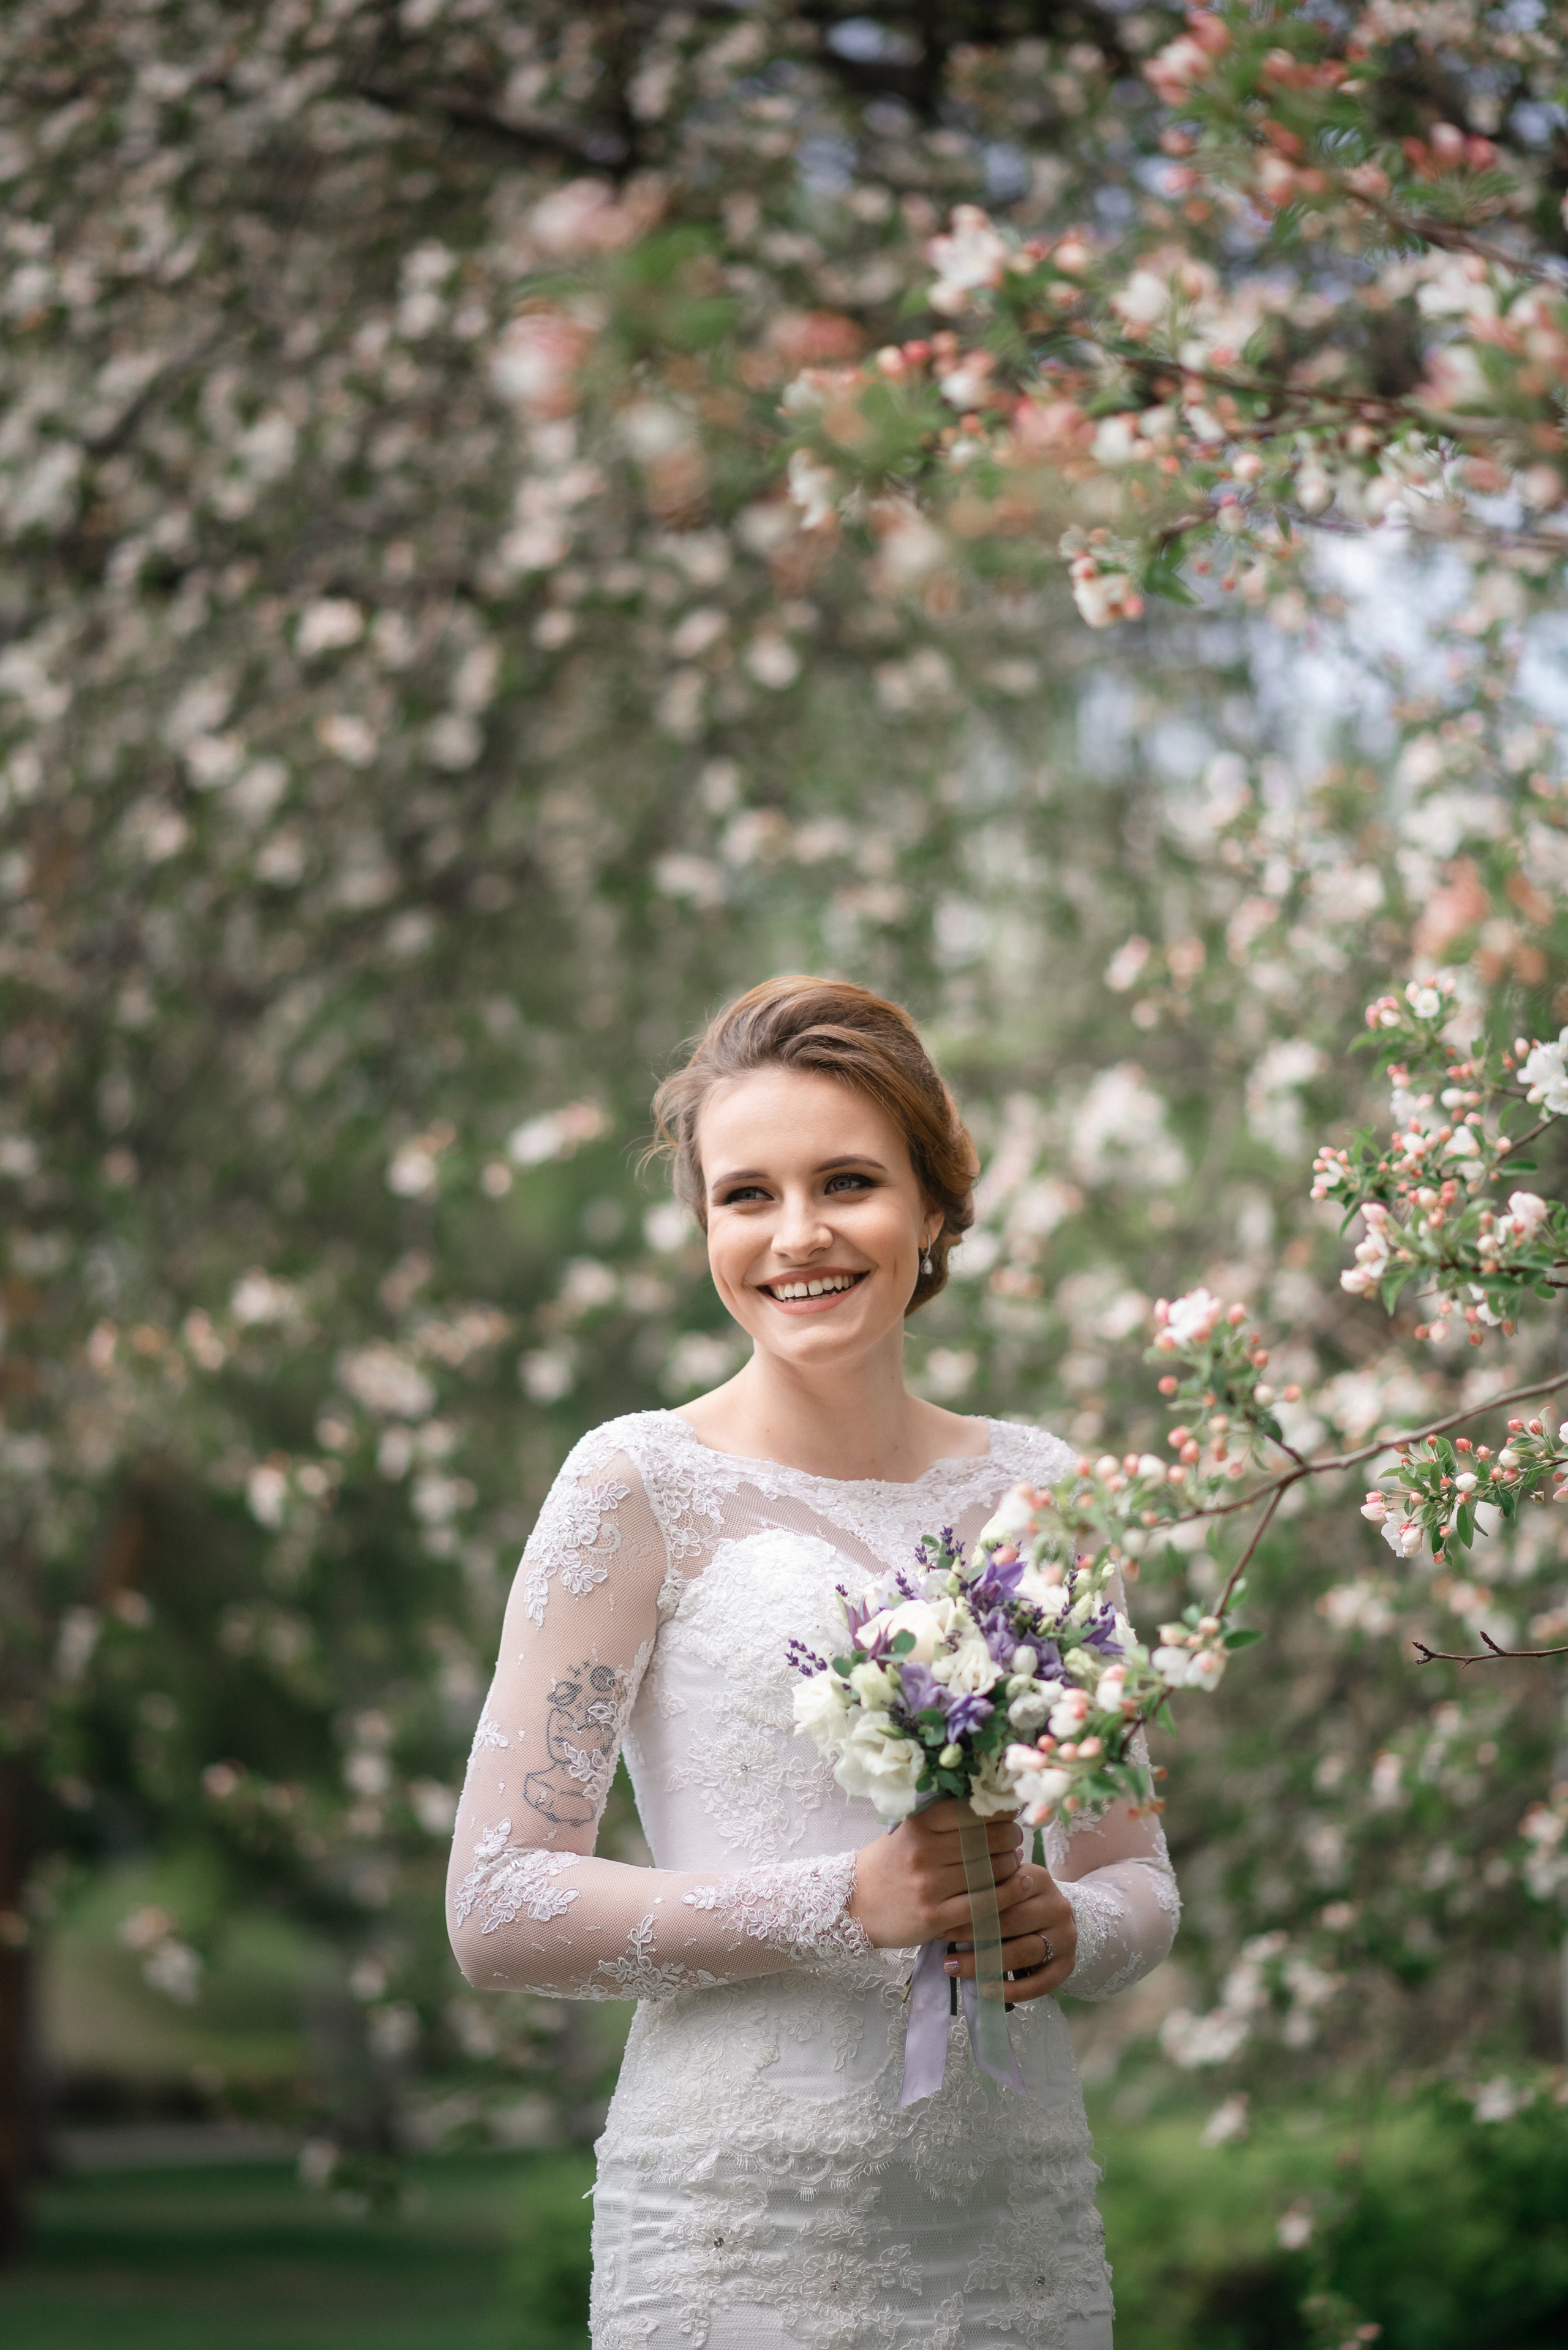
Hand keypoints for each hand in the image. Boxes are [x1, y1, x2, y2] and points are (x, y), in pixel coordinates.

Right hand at [848, 1797, 1023, 1949]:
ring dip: (1011, 1864)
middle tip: (1015, 1838)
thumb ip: (942, 1819)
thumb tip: (992, 1807)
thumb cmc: (888, 1863)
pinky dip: (1008, 1894)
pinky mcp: (934, 1916)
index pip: (972, 1810)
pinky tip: (1020, 1884)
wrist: (854, 1904)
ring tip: (1014, 1860)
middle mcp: (923, 1851)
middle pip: (986, 1840)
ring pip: (989, 1871)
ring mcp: (928, 1886)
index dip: (998, 1811)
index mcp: (917, 1823)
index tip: (1008, 1813)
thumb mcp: (907, 1830)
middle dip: (1010, 1837)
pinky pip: (984, 1904)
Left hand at [941, 1858, 1075, 2003]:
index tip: (941, 1917)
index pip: (1002, 1892)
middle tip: (941, 1944)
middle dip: (972, 1935)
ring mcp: (1066, 1937)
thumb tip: (942, 1897)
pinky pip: (1040, 1983)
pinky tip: (984, 1989)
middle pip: (1012, 1922)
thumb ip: (984, 1885)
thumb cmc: (1016, 1899)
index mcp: (1037, 1878)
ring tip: (954, 1968)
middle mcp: (1057, 1905)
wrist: (1054, 1916)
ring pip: (1024, 1952)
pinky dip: (1011, 1990)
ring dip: (985, 1963)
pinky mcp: (1068, 1965)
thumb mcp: (1004, 1883)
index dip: (970, 1906)